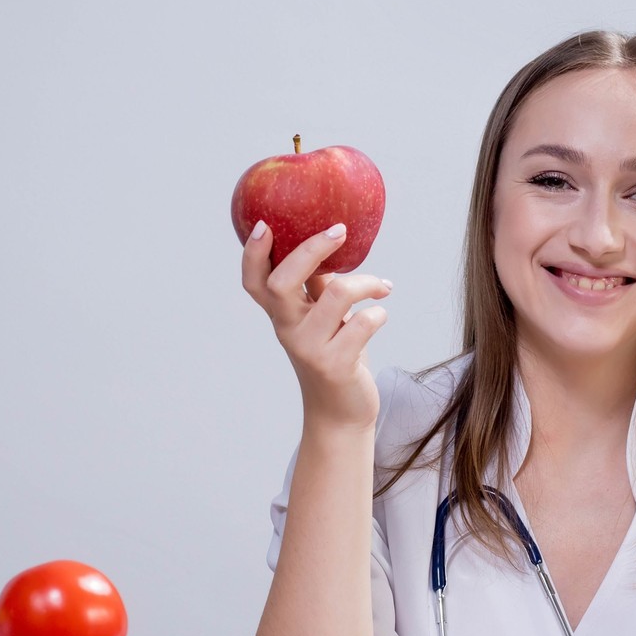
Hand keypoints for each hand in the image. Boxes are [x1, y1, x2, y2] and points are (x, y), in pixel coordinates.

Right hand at [241, 220, 392, 430]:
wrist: (341, 411)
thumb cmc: (335, 354)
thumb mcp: (322, 317)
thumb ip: (319, 285)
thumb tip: (330, 241)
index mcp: (281, 314)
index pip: (254, 282)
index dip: (253, 253)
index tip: (265, 224)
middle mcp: (288, 330)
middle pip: (282, 282)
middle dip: (312, 249)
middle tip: (339, 231)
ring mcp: (309, 348)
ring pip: (337, 294)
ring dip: (367, 282)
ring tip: (382, 286)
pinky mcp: (335, 365)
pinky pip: (364, 322)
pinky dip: (379, 312)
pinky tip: (381, 315)